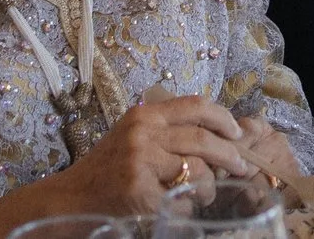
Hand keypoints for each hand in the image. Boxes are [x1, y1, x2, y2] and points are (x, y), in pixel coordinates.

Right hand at [0, 95, 254, 221]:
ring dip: (210, 185)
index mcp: (144, 114)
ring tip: (209, 192)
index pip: (195, 105)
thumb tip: (218, 136)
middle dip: (230, 154)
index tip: (238, 132)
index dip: (223, 118)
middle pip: (202, 138)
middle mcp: (143, 133)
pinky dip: (189, 204)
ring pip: (197, 170)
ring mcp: (141, 163)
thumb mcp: (133, 136)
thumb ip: (167, 131)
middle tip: (242, 167)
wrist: (70, 199)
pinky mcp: (140, 192)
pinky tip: (184, 207)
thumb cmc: (106, 169)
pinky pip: (181, 198)